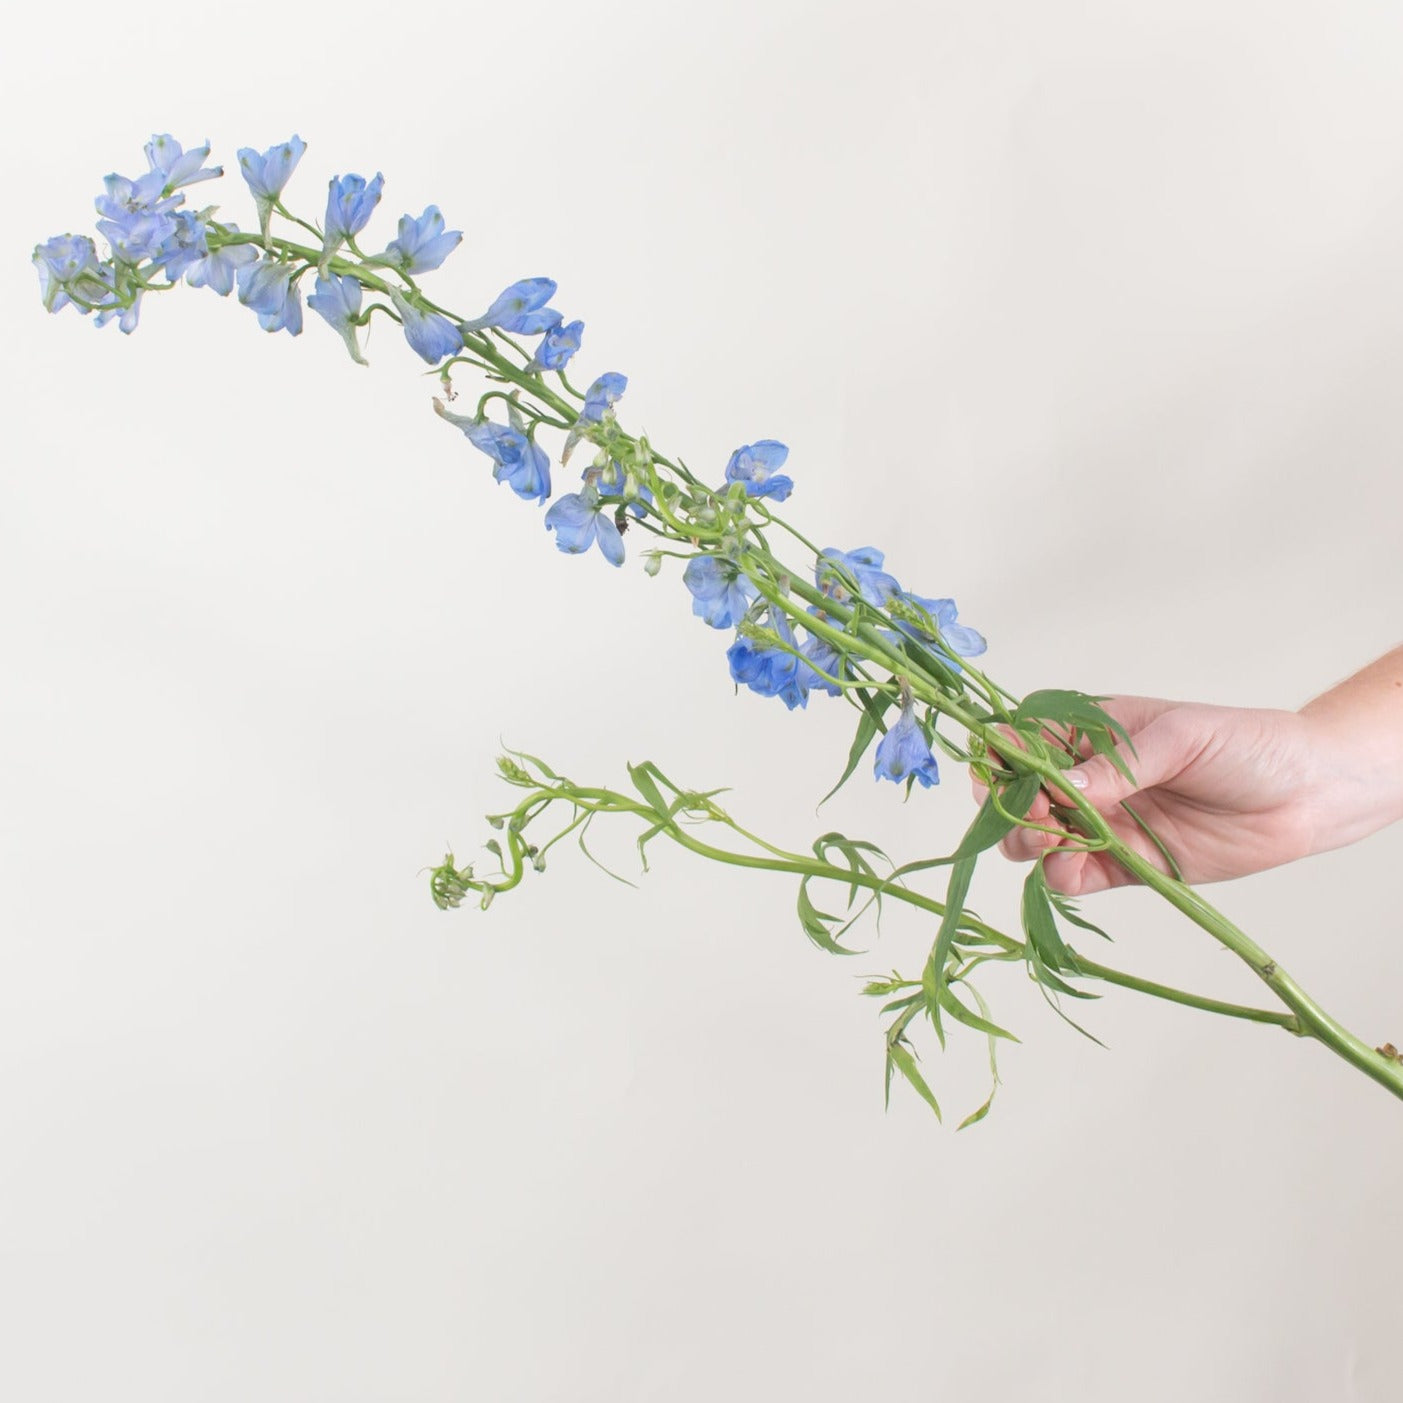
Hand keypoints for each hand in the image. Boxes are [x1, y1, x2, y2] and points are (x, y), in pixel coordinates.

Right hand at [979, 697, 1331, 895]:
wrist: (1307, 794)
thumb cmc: (1246, 745)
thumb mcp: (1179, 738)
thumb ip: (1118, 767)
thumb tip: (1060, 788)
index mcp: (1092, 732)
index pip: (1024, 741)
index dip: (1001, 758)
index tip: (996, 774)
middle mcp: (1088, 779)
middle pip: (1021, 795)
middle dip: (1012, 806)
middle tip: (1038, 817)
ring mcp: (1104, 822)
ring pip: (1038, 838)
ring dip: (1029, 841)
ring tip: (1049, 841)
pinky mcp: (1125, 864)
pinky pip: (1074, 875)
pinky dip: (1059, 875)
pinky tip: (1069, 867)